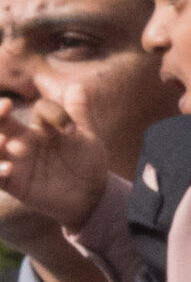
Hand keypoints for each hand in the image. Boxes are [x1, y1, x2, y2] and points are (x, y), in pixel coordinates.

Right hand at [0, 96, 110, 245]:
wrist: (90, 195)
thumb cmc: (86, 163)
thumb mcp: (86, 138)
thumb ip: (80, 114)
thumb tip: (76, 86)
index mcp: (39, 128)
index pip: (38, 111)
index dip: (51, 113)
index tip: (69, 128)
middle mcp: (21, 142)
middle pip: (0, 122)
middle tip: (6, 107)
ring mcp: (15, 162)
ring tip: (2, 140)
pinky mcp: (13, 183)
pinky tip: (8, 169)